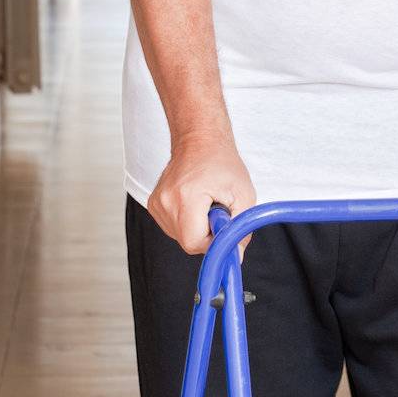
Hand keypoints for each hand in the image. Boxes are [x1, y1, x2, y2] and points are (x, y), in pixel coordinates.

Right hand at [148, 131, 256, 255]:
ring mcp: (156, 203)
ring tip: (205, 203)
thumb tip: (235, 257)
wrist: (200, 139)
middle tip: (217, 210)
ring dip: (197, 227)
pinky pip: (172, 227)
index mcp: (186, 197)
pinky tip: (194, 203)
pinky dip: (187, 221)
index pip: (194, 243)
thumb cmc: (222, 162)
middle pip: (187, 241)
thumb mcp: (243, 194)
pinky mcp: (153, 204)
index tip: (223, 228)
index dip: (212, 242)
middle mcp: (165, 201)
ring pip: (180, 236)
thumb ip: (240, 229)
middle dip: (207, 233)